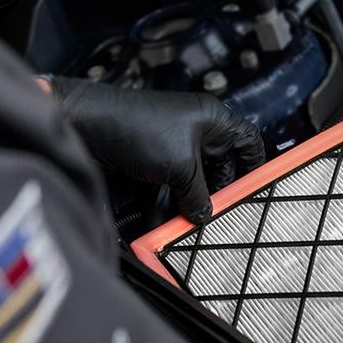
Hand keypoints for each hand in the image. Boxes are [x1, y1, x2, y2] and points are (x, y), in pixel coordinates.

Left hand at [49, 77, 264, 223]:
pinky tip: (171, 220)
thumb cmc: (134, 127)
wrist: (85, 126)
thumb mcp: (179, 166)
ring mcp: (173, 145)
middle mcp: (196, 130)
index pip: (248, 141)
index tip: (257, 192)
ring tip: (196, 222)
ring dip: (195, 200)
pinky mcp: (153, 160)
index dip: (255, 166)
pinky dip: (172, 202)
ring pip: (196, 179)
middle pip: (222, 165)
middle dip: (221, 191)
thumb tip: (204, 215)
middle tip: (223, 215)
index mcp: (212, 119)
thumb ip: (198, 195)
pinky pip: (172, 185)